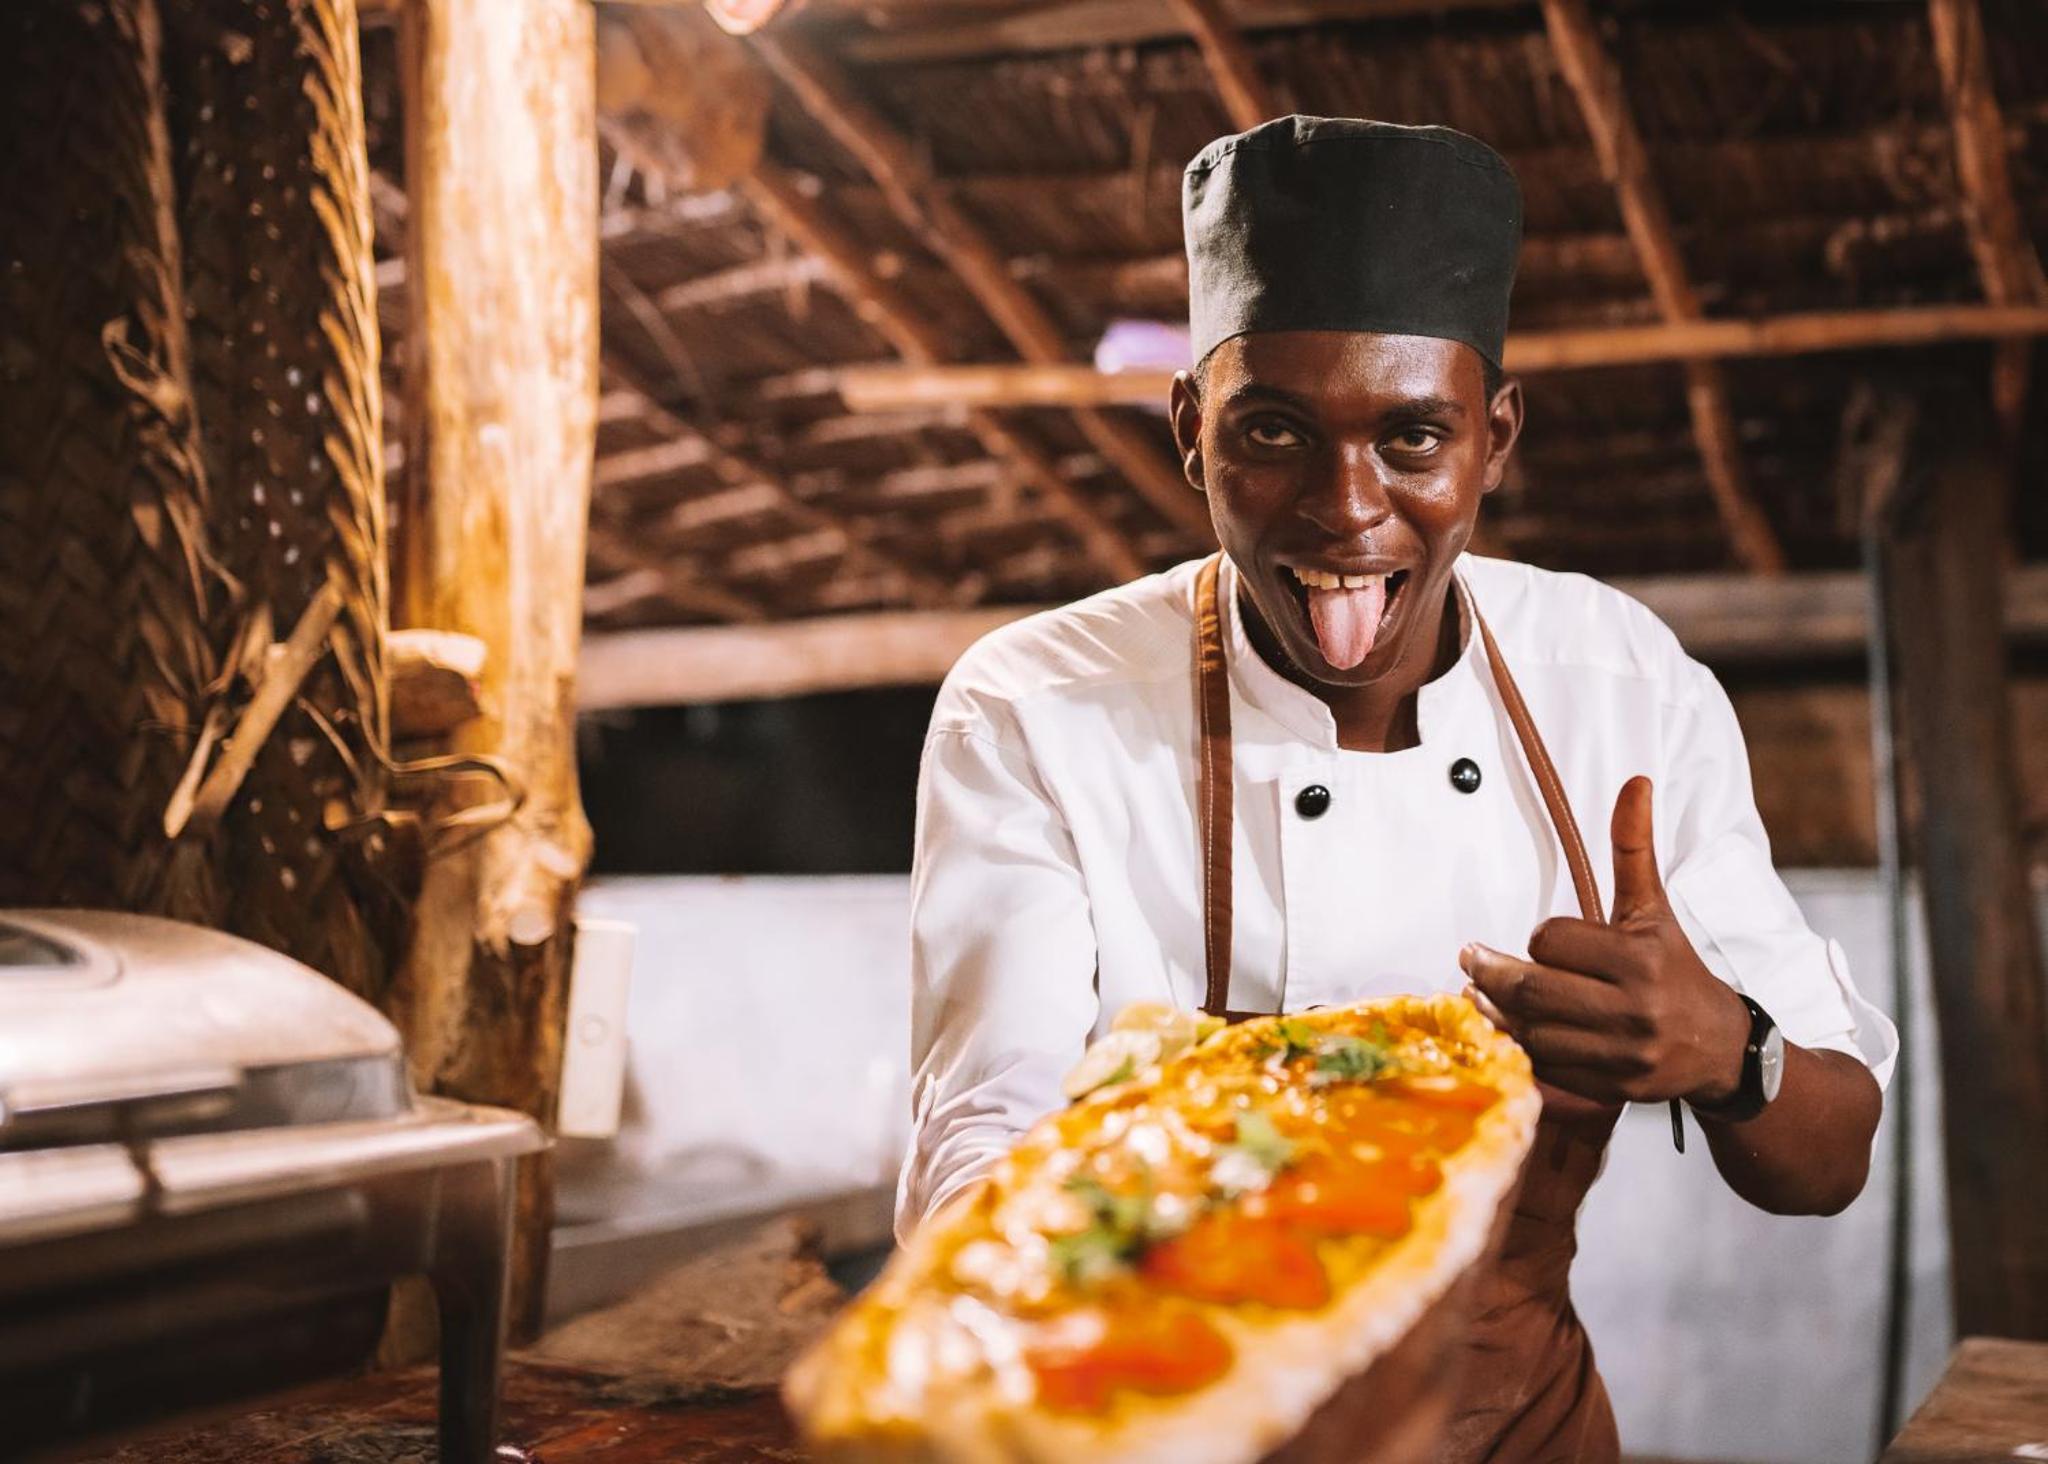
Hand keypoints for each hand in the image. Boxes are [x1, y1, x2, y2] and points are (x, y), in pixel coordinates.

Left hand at [1459, 776, 1751, 1106]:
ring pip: (1534, 1033)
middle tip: (1469, 960)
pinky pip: (1547, 1070)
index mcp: (1642, 958)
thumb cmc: (1676, 968)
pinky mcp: (1613, 1090)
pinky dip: (1522, 1051)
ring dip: (1498, 1014)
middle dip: (1492, 974)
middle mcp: (1635, 1009)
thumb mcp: (1654, 909)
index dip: (1541, 938)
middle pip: (1534, 990)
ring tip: (1478, 997)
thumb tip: (1636, 781)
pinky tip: (1509, 1032)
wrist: (1723, 1048)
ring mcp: (1624, 1055)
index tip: (1545, 940)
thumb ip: (1634, 848)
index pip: (1554, 941)